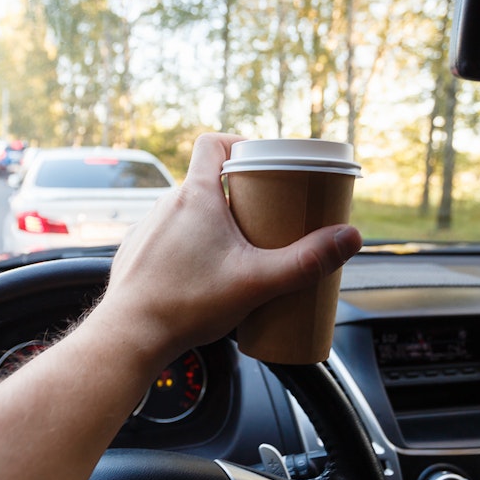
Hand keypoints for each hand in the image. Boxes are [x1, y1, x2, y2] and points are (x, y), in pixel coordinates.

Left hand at [95, 133, 361, 360]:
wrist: (129, 336)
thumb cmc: (185, 305)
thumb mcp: (258, 282)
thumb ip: (307, 260)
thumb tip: (350, 237)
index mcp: (195, 196)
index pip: (214, 142)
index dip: (241, 144)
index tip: (264, 164)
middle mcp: (166, 205)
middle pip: (209, 179)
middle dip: (242, 194)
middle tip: (268, 217)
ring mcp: (149, 229)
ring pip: (189, 210)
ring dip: (216, 221)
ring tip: (241, 249)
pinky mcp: (140, 253)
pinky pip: (171, 236)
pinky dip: (192, 244)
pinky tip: (207, 271)